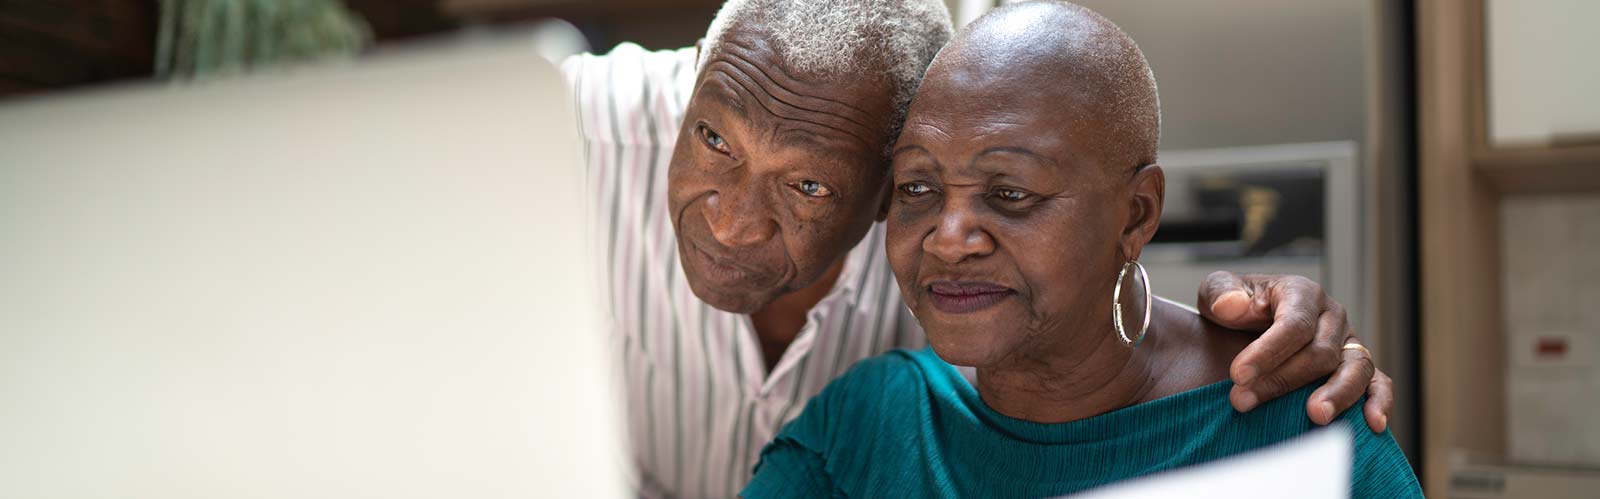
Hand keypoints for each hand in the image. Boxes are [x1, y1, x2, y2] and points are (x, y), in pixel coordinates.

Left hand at [1197, 271, 1393, 432]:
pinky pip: (1378, 384)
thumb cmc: (1235, 308)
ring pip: (1355, 369)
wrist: (1249, 323)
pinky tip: (1373, 424)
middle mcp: (1332, 317)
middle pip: (1320, 352)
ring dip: (1336, 395)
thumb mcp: (1218, 292)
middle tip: (1242, 402)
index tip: (1238, 375)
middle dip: (1281, 380)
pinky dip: (1379, 402)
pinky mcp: (1357, 367)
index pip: (1293, 324)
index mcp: (1301, 293)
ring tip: (1314, 416)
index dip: (1267, 351)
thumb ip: (1221, 293)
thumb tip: (1231, 306)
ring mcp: (1348, 343)